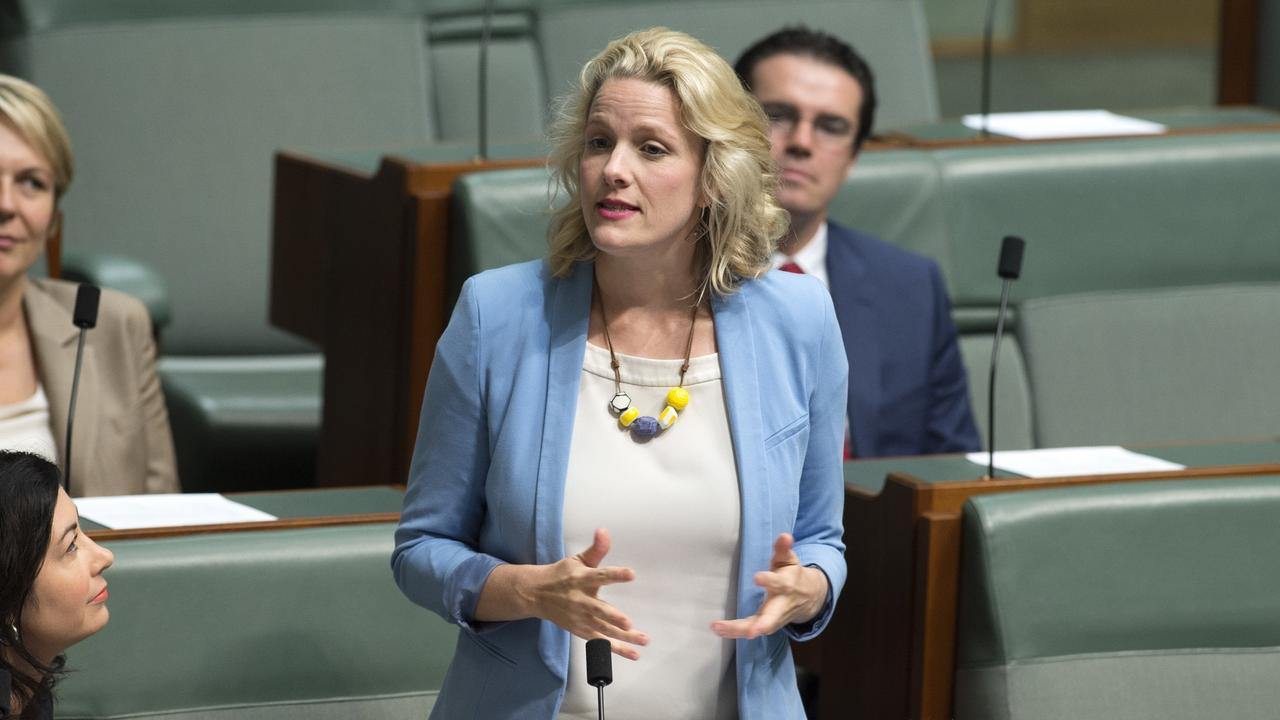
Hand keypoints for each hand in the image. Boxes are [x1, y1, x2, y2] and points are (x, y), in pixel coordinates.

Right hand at [527, 528, 648, 659]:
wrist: (535, 594)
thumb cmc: (562, 575)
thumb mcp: (577, 559)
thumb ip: (596, 549)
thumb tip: (604, 531)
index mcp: (581, 579)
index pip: (600, 576)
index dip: (616, 575)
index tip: (631, 574)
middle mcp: (580, 601)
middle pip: (598, 610)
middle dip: (613, 617)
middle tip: (628, 623)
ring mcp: (580, 618)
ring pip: (603, 630)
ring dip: (623, 637)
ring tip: (642, 640)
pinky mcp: (581, 631)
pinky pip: (600, 642)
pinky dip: (616, 649)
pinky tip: (633, 653)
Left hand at [710, 533, 827, 639]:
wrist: (807, 598)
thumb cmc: (791, 575)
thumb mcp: (789, 560)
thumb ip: (783, 549)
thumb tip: (785, 535)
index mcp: (786, 585)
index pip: (778, 583)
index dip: (768, 580)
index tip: (757, 577)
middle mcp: (780, 605)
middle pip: (772, 617)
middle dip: (763, 624)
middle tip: (753, 631)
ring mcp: (773, 618)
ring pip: (758, 628)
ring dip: (739, 630)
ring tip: (719, 628)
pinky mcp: (764, 625)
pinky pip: (748, 630)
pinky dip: (733, 632)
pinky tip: (717, 630)